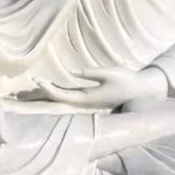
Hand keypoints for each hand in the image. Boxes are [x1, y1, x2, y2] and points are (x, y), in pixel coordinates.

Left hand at [33, 66, 167, 108]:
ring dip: (52, 91)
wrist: (141, 91)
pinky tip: (55, 86)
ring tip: (39, 83)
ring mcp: (89, 101)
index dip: (49, 89)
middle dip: (46, 91)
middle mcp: (86, 102)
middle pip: (61, 98)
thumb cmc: (127, 80)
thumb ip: (92, 73)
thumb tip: (74, 71)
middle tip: (33, 81)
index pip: (63, 95)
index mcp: (88, 98)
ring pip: (65, 98)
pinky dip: (61, 91)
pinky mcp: (92, 98)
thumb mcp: (110, 73)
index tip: (38, 81)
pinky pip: (72, 95)